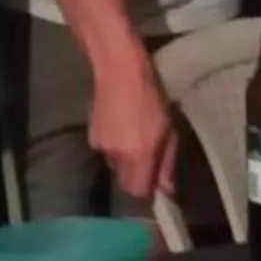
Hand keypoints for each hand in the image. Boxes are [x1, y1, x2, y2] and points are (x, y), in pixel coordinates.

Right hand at [89, 67, 177, 202]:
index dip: (148, 189)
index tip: (157, 180)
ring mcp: (100, 145)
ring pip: (116, 165)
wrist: (118, 69)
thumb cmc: (151, 95)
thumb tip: (166, 189)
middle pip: (125, 181)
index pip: (137, 191)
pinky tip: (123, 126)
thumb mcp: (169, 128)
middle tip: (150, 154)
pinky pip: (107, 150)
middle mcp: (115, 154)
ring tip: (136, 134)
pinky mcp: (91, 135)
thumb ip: (166, 162)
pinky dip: (116, 145)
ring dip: (126, 158)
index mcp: (137, 154)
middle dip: (137, 174)